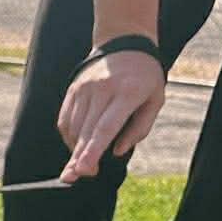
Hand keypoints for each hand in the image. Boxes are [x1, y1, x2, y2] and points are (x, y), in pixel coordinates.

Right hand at [57, 49, 165, 180]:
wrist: (125, 42)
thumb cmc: (144, 77)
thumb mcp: (155, 100)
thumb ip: (139, 128)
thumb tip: (116, 152)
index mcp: (128, 92)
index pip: (105, 127)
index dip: (93, 150)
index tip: (83, 170)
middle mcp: (103, 89)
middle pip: (86, 131)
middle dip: (78, 157)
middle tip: (73, 178)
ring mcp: (85, 88)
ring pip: (75, 127)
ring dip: (76, 148)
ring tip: (82, 161)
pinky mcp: (74, 90)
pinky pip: (66, 120)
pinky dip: (70, 136)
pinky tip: (78, 144)